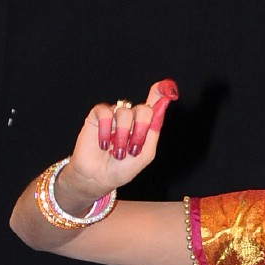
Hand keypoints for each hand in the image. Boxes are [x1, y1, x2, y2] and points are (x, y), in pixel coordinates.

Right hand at [64, 78, 177, 198]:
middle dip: (141, 130)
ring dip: (122, 136)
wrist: (99, 177)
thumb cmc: (122, 168)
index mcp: (144, 126)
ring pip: (124, 112)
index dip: (160, 92)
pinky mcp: (98, 115)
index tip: (166, 86)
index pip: (154, 104)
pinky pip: (105, 113)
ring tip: (116, 153)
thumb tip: (164, 104)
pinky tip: (103, 144)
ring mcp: (114, 115)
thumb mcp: (145, 153)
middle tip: (132, 150)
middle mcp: (131, 117)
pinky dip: (105, 130)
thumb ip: (154, 129)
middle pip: (143, 109)